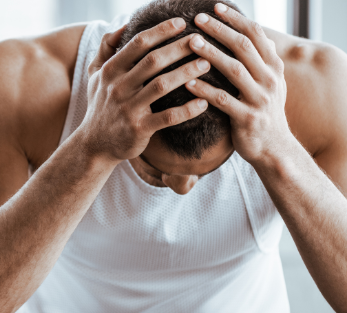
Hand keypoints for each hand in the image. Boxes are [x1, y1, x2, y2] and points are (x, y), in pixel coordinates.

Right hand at [82, 18, 210, 160]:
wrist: (95, 144)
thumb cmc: (100, 105)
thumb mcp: (94, 75)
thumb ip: (105, 48)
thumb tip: (123, 25)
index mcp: (110, 71)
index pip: (138, 44)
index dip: (161, 31)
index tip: (182, 22)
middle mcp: (118, 88)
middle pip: (153, 61)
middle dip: (180, 48)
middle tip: (202, 41)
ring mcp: (128, 109)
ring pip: (162, 86)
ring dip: (187, 73)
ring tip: (207, 64)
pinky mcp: (139, 129)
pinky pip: (167, 118)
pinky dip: (187, 110)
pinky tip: (203, 103)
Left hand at [186, 3, 291, 163]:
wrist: (274, 148)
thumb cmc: (262, 112)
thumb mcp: (267, 82)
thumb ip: (257, 60)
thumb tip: (245, 33)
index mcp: (273, 67)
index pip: (255, 34)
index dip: (235, 19)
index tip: (215, 7)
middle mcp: (270, 79)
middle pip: (243, 47)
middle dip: (220, 30)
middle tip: (197, 19)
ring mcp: (260, 99)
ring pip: (234, 70)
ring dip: (211, 54)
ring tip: (190, 42)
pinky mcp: (247, 119)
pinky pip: (223, 101)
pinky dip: (205, 90)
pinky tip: (187, 82)